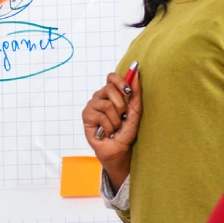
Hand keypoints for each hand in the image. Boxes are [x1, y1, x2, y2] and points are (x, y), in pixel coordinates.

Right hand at [80, 70, 141, 186]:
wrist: (119, 149)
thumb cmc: (126, 131)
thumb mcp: (135, 111)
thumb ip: (135, 92)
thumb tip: (136, 73)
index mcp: (111, 93)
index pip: (111, 77)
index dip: (120, 81)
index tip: (128, 91)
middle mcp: (100, 97)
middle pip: (109, 88)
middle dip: (121, 105)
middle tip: (122, 116)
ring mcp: (92, 106)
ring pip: (107, 105)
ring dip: (116, 120)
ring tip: (115, 127)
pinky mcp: (86, 116)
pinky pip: (101, 116)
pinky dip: (109, 127)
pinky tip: (107, 132)